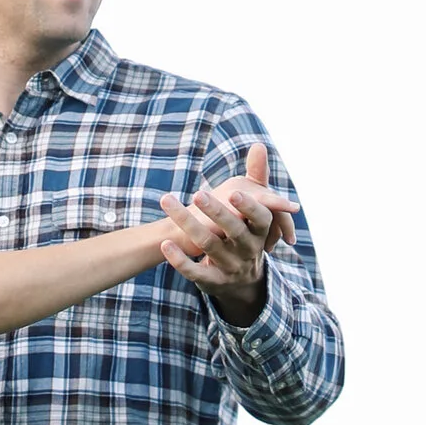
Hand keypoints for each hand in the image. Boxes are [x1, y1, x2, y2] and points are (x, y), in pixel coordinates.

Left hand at [158, 142, 294, 326]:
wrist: (244, 280)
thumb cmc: (248, 233)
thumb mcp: (256, 212)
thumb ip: (257, 178)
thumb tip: (258, 143)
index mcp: (259, 231)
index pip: (260, 218)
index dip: (248, 207)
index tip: (234, 193)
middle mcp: (248, 249)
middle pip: (234, 230)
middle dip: (217, 213)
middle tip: (198, 193)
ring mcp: (230, 267)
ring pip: (208, 245)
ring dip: (188, 224)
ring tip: (167, 200)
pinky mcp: (212, 281)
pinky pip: (195, 271)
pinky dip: (179, 259)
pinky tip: (164, 244)